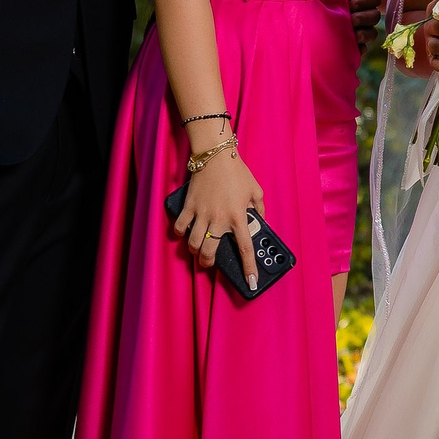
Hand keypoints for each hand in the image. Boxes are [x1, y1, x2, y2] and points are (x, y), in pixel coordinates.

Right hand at [171, 140, 264, 281]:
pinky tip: (183, 233)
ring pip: (192, 243)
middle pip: (209, 252)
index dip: (249, 268)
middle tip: (209, 263)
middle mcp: (219, 219)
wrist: (215, 155)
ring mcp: (201, 214)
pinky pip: (179, 226)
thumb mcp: (256, 191)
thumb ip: (260, 209)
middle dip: (207, 263)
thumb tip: (259, 222)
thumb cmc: (237, 172)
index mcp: (238, 217)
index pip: (245, 249)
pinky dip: (179, 233)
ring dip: (194, 250)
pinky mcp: (189, 207)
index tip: (251, 282)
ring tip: (197, 249)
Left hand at [345, 0, 386, 45]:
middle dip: (364, 18)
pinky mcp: (352, 40)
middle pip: (375, 16)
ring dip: (365, 34)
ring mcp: (360, 27)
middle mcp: (365, 10)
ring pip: (372, 33)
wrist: (308, 0)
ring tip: (354, 35)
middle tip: (351, 20)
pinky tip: (355, 49)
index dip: (366, 1)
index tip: (351, 4)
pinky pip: (362, 47)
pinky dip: (361, 49)